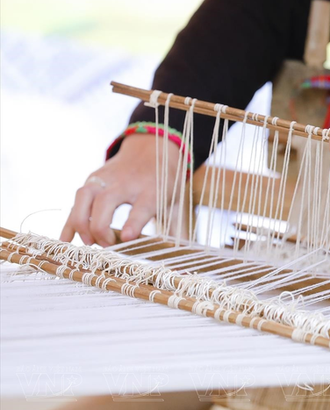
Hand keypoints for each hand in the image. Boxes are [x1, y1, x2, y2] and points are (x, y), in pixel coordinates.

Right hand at [60, 134, 179, 246]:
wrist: (152, 147)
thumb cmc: (164, 181)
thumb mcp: (174, 202)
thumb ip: (175, 230)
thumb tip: (183, 261)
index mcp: (152, 188)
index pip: (141, 206)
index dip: (133, 222)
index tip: (127, 238)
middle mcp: (126, 182)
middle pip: (106, 202)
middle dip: (101, 227)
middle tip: (108, 245)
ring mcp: (106, 178)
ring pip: (85, 197)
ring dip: (81, 222)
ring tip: (88, 242)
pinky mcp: (93, 179)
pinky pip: (76, 200)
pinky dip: (69, 220)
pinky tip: (65, 239)